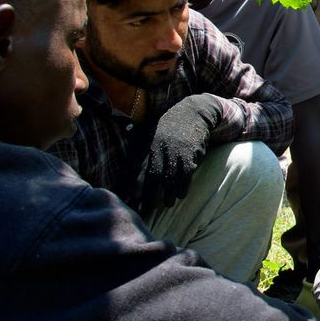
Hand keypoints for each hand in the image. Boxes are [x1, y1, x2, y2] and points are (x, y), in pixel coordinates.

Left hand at [141, 94, 221, 212]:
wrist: (193, 112)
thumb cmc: (168, 127)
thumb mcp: (150, 132)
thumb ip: (139, 148)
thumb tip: (126, 171)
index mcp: (148, 143)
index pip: (138, 166)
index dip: (134, 182)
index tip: (131, 197)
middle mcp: (161, 147)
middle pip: (154, 174)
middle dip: (150, 193)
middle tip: (147, 207)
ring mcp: (177, 150)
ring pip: (171, 176)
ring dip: (168, 193)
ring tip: (167, 204)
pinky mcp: (192, 153)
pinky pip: (186, 174)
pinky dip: (183, 186)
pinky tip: (180, 195)